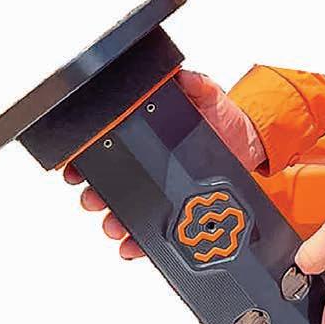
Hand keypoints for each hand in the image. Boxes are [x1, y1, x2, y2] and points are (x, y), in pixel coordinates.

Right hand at [63, 70, 265, 258]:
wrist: (250, 142)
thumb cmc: (224, 116)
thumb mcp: (208, 94)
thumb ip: (194, 84)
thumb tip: (179, 76)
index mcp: (145, 135)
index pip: (105, 146)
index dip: (83, 157)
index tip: (73, 166)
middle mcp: (148, 165)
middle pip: (109, 182)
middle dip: (95, 194)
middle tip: (93, 199)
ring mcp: (161, 189)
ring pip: (126, 209)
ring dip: (114, 220)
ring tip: (114, 226)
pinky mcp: (177, 210)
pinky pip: (153, 230)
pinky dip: (139, 242)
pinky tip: (132, 247)